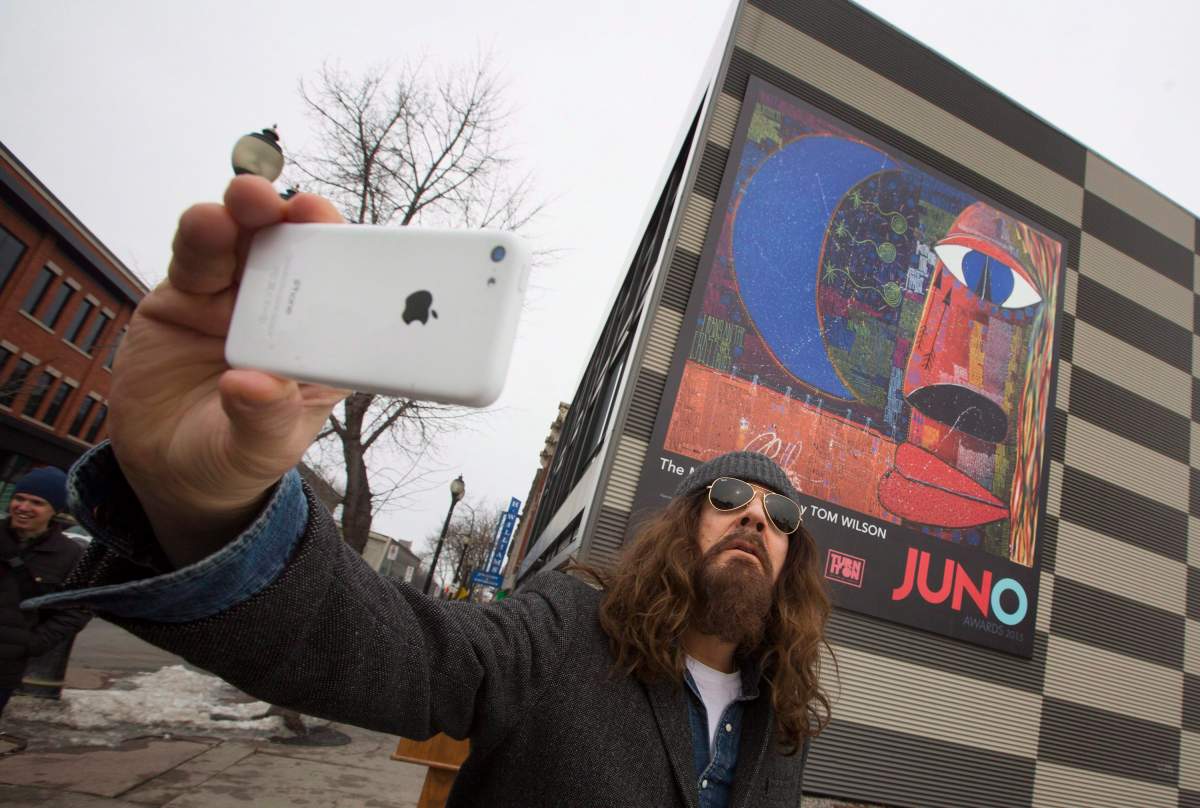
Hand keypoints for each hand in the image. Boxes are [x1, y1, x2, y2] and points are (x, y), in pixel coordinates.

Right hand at [109, 176, 348, 566]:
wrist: (166, 467)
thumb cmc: (234, 453)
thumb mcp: (259, 449)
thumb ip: (263, 419)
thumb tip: (251, 384)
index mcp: (322, 346)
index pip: (350, 294)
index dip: (355, 264)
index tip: (361, 245)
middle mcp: (284, 313)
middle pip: (300, 254)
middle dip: (302, 222)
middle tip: (301, 205)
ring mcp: (234, 298)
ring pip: (246, 242)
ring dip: (250, 214)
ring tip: (249, 200)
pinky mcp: (187, 295)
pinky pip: (196, 257)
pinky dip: (202, 235)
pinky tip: (207, 223)